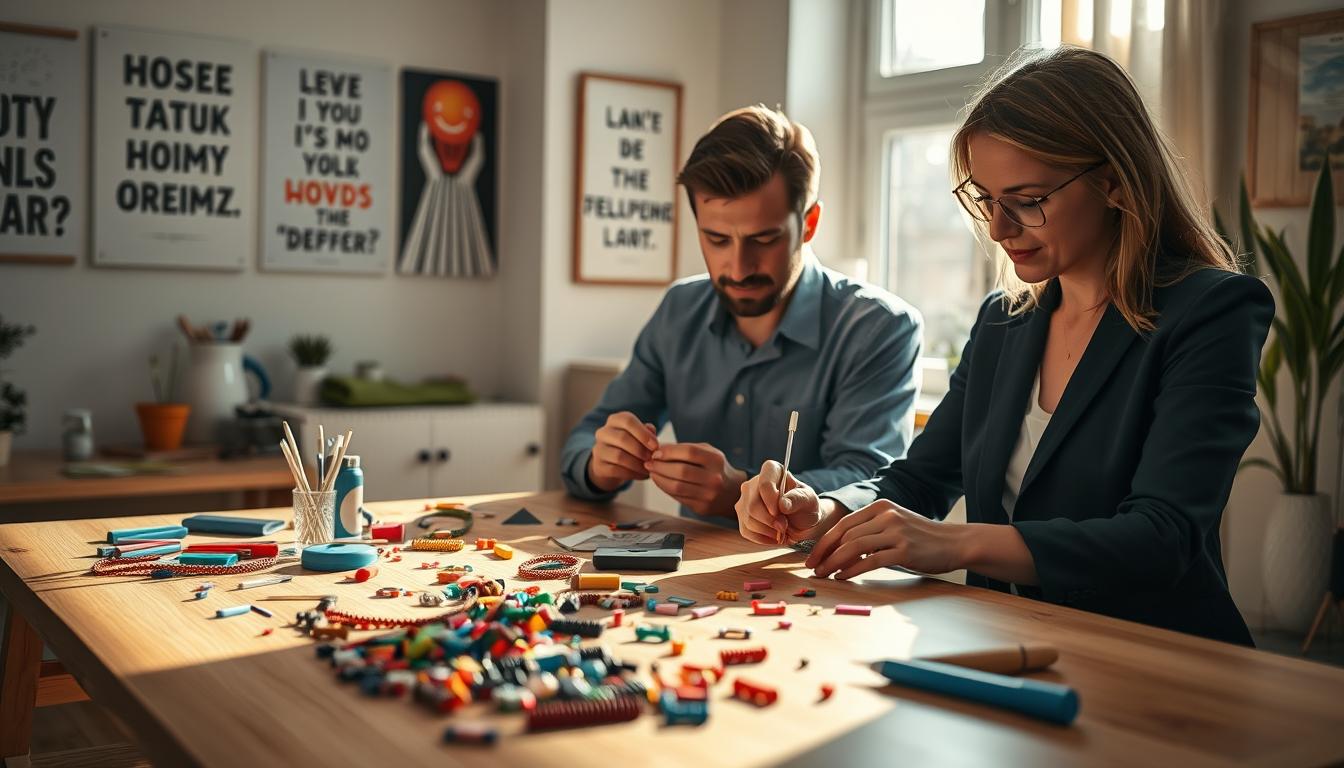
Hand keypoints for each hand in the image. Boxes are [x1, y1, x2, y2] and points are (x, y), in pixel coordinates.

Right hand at [586, 412, 658, 491]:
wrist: (612, 464)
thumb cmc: (631, 446)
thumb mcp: (640, 436)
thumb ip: (647, 432)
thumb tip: (652, 433)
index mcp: (615, 420)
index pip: (628, 421)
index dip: (643, 433)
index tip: (655, 446)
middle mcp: (603, 432)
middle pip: (622, 438)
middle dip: (641, 450)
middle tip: (652, 458)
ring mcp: (598, 449)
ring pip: (619, 456)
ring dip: (638, 464)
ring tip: (649, 469)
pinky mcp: (598, 466)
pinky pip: (616, 470)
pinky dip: (632, 474)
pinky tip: (642, 475)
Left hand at [645, 442, 745, 516]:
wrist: (732, 493)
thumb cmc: (715, 468)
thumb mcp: (707, 452)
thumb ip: (685, 449)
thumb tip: (658, 449)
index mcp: (716, 460)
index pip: (689, 452)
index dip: (669, 452)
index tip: (656, 452)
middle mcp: (714, 478)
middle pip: (681, 471)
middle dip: (660, 466)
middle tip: (649, 463)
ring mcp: (708, 495)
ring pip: (676, 487)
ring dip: (659, 479)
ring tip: (652, 472)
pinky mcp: (701, 507)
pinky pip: (678, 497)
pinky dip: (665, 488)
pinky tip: (660, 481)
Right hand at [735, 460, 822, 544]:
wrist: (801, 521)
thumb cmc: (805, 506)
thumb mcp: (809, 501)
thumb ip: (798, 499)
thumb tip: (783, 504)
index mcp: (772, 471)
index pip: (764, 483)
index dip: (771, 500)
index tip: (782, 512)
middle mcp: (753, 483)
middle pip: (752, 505)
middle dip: (770, 521)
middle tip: (784, 527)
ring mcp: (745, 500)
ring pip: (748, 519)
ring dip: (767, 531)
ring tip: (782, 532)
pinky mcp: (742, 516)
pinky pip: (746, 531)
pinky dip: (762, 538)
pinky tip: (773, 537)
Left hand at [804, 499, 964, 579]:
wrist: (954, 542)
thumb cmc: (921, 538)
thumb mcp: (894, 525)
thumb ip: (871, 532)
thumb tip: (841, 551)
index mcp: (881, 507)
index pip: (843, 524)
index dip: (824, 541)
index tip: (811, 556)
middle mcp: (886, 516)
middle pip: (845, 535)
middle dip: (825, 553)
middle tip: (812, 568)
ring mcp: (896, 532)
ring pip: (854, 547)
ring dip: (834, 563)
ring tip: (824, 575)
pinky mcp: (904, 550)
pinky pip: (870, 560)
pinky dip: (852, 570)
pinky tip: (842, 577)